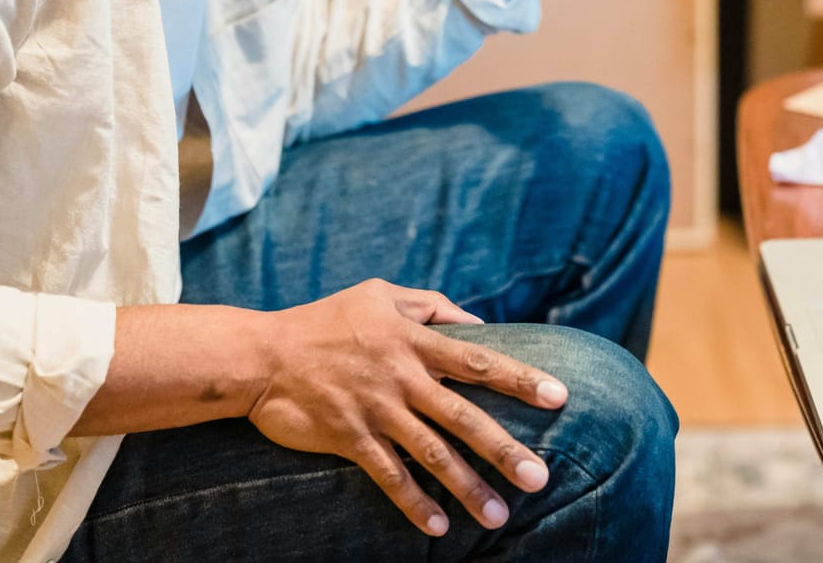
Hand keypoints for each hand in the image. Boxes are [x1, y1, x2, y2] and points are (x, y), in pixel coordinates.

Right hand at [248, 280, 568, 536]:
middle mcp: (402, 377)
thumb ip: (433, 306)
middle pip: (464, 415)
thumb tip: (478, 323)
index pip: (479, 360)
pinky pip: (388, 476)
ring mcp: (377, 410)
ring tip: (499, 515)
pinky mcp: (349, 438)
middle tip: (541, 476)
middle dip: (505, 447)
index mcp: (415, 340)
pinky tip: (437, 528)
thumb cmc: (328, 319)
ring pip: (432, 453)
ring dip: (467, 486)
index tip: (559, 396)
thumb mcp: (382, 296)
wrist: (263, 355)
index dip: (520, 378)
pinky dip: (412, 503)